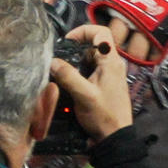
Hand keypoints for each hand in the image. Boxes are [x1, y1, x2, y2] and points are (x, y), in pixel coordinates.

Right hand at [49, 23, 131, 142]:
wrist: (115, 137)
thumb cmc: (103, 115)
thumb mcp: (83, 95)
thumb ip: (68, 76)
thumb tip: (52, 61)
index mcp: (111, 61)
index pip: (101, 32)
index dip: (83, 31)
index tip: (66, 41)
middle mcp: (112, 64)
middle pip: (93, 44)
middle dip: (74, 49)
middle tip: (59, 60)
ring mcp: (108, 74)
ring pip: (89, 58)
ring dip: (74, 62)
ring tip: (60, 72)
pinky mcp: (104, 84)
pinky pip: (89, 70)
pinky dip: (77, 72)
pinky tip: (67, 83)